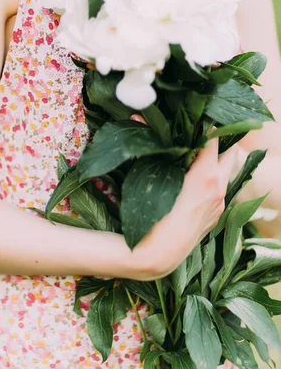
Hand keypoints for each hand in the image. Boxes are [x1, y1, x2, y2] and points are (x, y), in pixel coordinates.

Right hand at [129, 113, 237, 278]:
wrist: (158, 255)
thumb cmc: (151, 216)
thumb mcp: (149, 176)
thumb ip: (149, 144)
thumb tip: (138, 113)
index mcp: (206, 175)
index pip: (214, 137)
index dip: (205, 124)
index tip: (194, 117)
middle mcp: (219, 188)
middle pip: (230, 152)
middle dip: (218, 141)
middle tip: (198, 135)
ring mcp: (220, 203)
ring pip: (227, 172)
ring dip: (216, 161)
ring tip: (196, 155)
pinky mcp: (216, 215)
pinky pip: (221, 189)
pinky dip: (213, 179)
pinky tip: (195, 179)